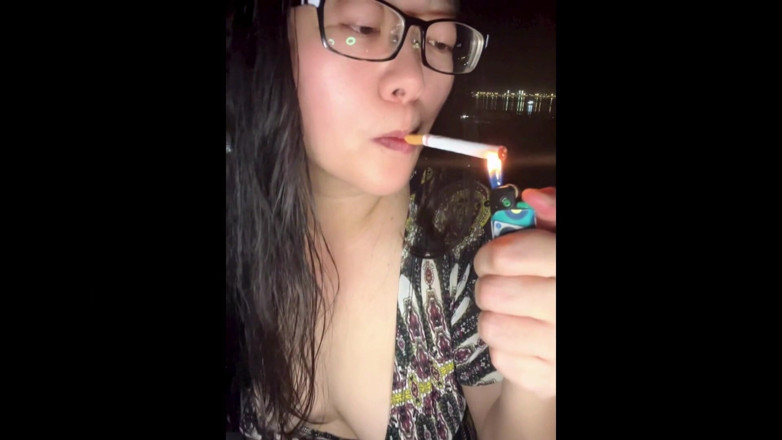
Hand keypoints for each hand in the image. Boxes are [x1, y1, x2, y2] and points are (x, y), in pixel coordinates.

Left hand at [473, 187, 555, 398]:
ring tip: (508, 310)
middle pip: (494, 294)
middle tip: (496, 284)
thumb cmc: (560, 277)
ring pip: (491, 328)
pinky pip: (500, 358)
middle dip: (487, 285)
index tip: (491, 257)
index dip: (493, 253)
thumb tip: (532, 199)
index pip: (514, 256)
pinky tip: (521, 336)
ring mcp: (560, 350)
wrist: (567, 337)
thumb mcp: (564, 241)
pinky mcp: (548, 380)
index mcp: (571, 269)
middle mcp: (570, 311)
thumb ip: (556, 216)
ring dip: (492, 316)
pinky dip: (502, 347)